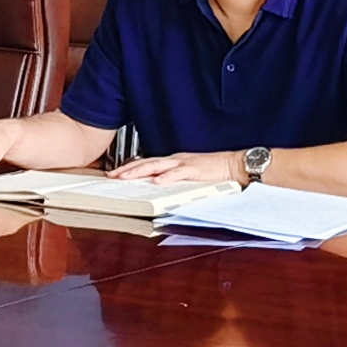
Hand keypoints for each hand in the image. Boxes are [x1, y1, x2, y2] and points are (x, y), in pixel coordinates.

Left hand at [108, 147, 242, 186]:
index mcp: (174, 162)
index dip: (131, 168)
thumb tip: (158, 186)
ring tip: (126, 177)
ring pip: (157, 166)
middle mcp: (176, 160)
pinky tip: (158, 181)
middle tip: (112, 175)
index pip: (147, 163)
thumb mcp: (189, 175)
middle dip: (128, 169)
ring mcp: (184, 164)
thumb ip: (174, 179)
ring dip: (140, 171)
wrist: (234, 165)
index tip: (116, 173)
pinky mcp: (195, 169)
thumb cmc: (214, 171)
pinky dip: (167, 177)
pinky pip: (178, 173)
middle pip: (147, 163)